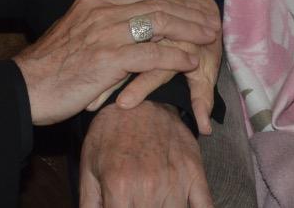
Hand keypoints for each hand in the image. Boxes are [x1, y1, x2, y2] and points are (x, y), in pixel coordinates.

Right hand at [12, 0, 218, 125]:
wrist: (24, 88)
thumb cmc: (47, 70)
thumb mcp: (74, 36)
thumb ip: (99, 29)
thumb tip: (122, 34)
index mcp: (93, 3)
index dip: (171, 3)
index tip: (191, 10)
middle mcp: (102, 12)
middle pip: (156, 5)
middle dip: (187, 13)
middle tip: (210, 21)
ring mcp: (106, 33)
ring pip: (159, 23)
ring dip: (188, 30)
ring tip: (208, 38)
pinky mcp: (109, 58)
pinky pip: (152, 53)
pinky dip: (175, 56)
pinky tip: (190, 61)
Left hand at [80, 102, 211, 207]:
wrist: (139, 98)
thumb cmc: (109, 133)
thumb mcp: (89, 167)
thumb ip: (90, 205)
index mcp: (120, 188)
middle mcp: (150, 187)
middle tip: (138, 204)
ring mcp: (175, 181)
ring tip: (156, 204)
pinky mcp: (194, 172)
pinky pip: (204, 206)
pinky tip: (185, 207)